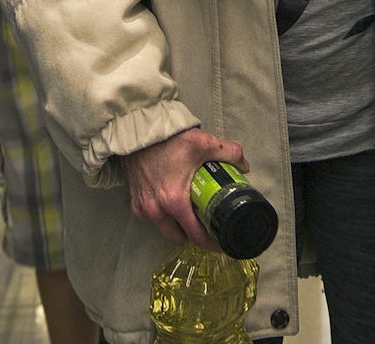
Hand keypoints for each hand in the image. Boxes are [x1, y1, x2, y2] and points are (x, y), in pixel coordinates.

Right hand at [121, 127, 247, 248]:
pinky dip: (160, 213)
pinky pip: (149, 215)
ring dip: (175, 223)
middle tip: (204, 223)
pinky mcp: (131, 201)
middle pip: (177, 236)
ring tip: (187, 210)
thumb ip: (230, 153)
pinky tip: (168, 199)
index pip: (195, 235)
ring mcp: (140, 207)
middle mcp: (155, 211)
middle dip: (191, 234)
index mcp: (174, 202)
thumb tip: (244, 166)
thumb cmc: (169, 139)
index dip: (210, 243)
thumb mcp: (205, 143)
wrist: (137, 130)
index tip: (221, 243)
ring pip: (162, 227)